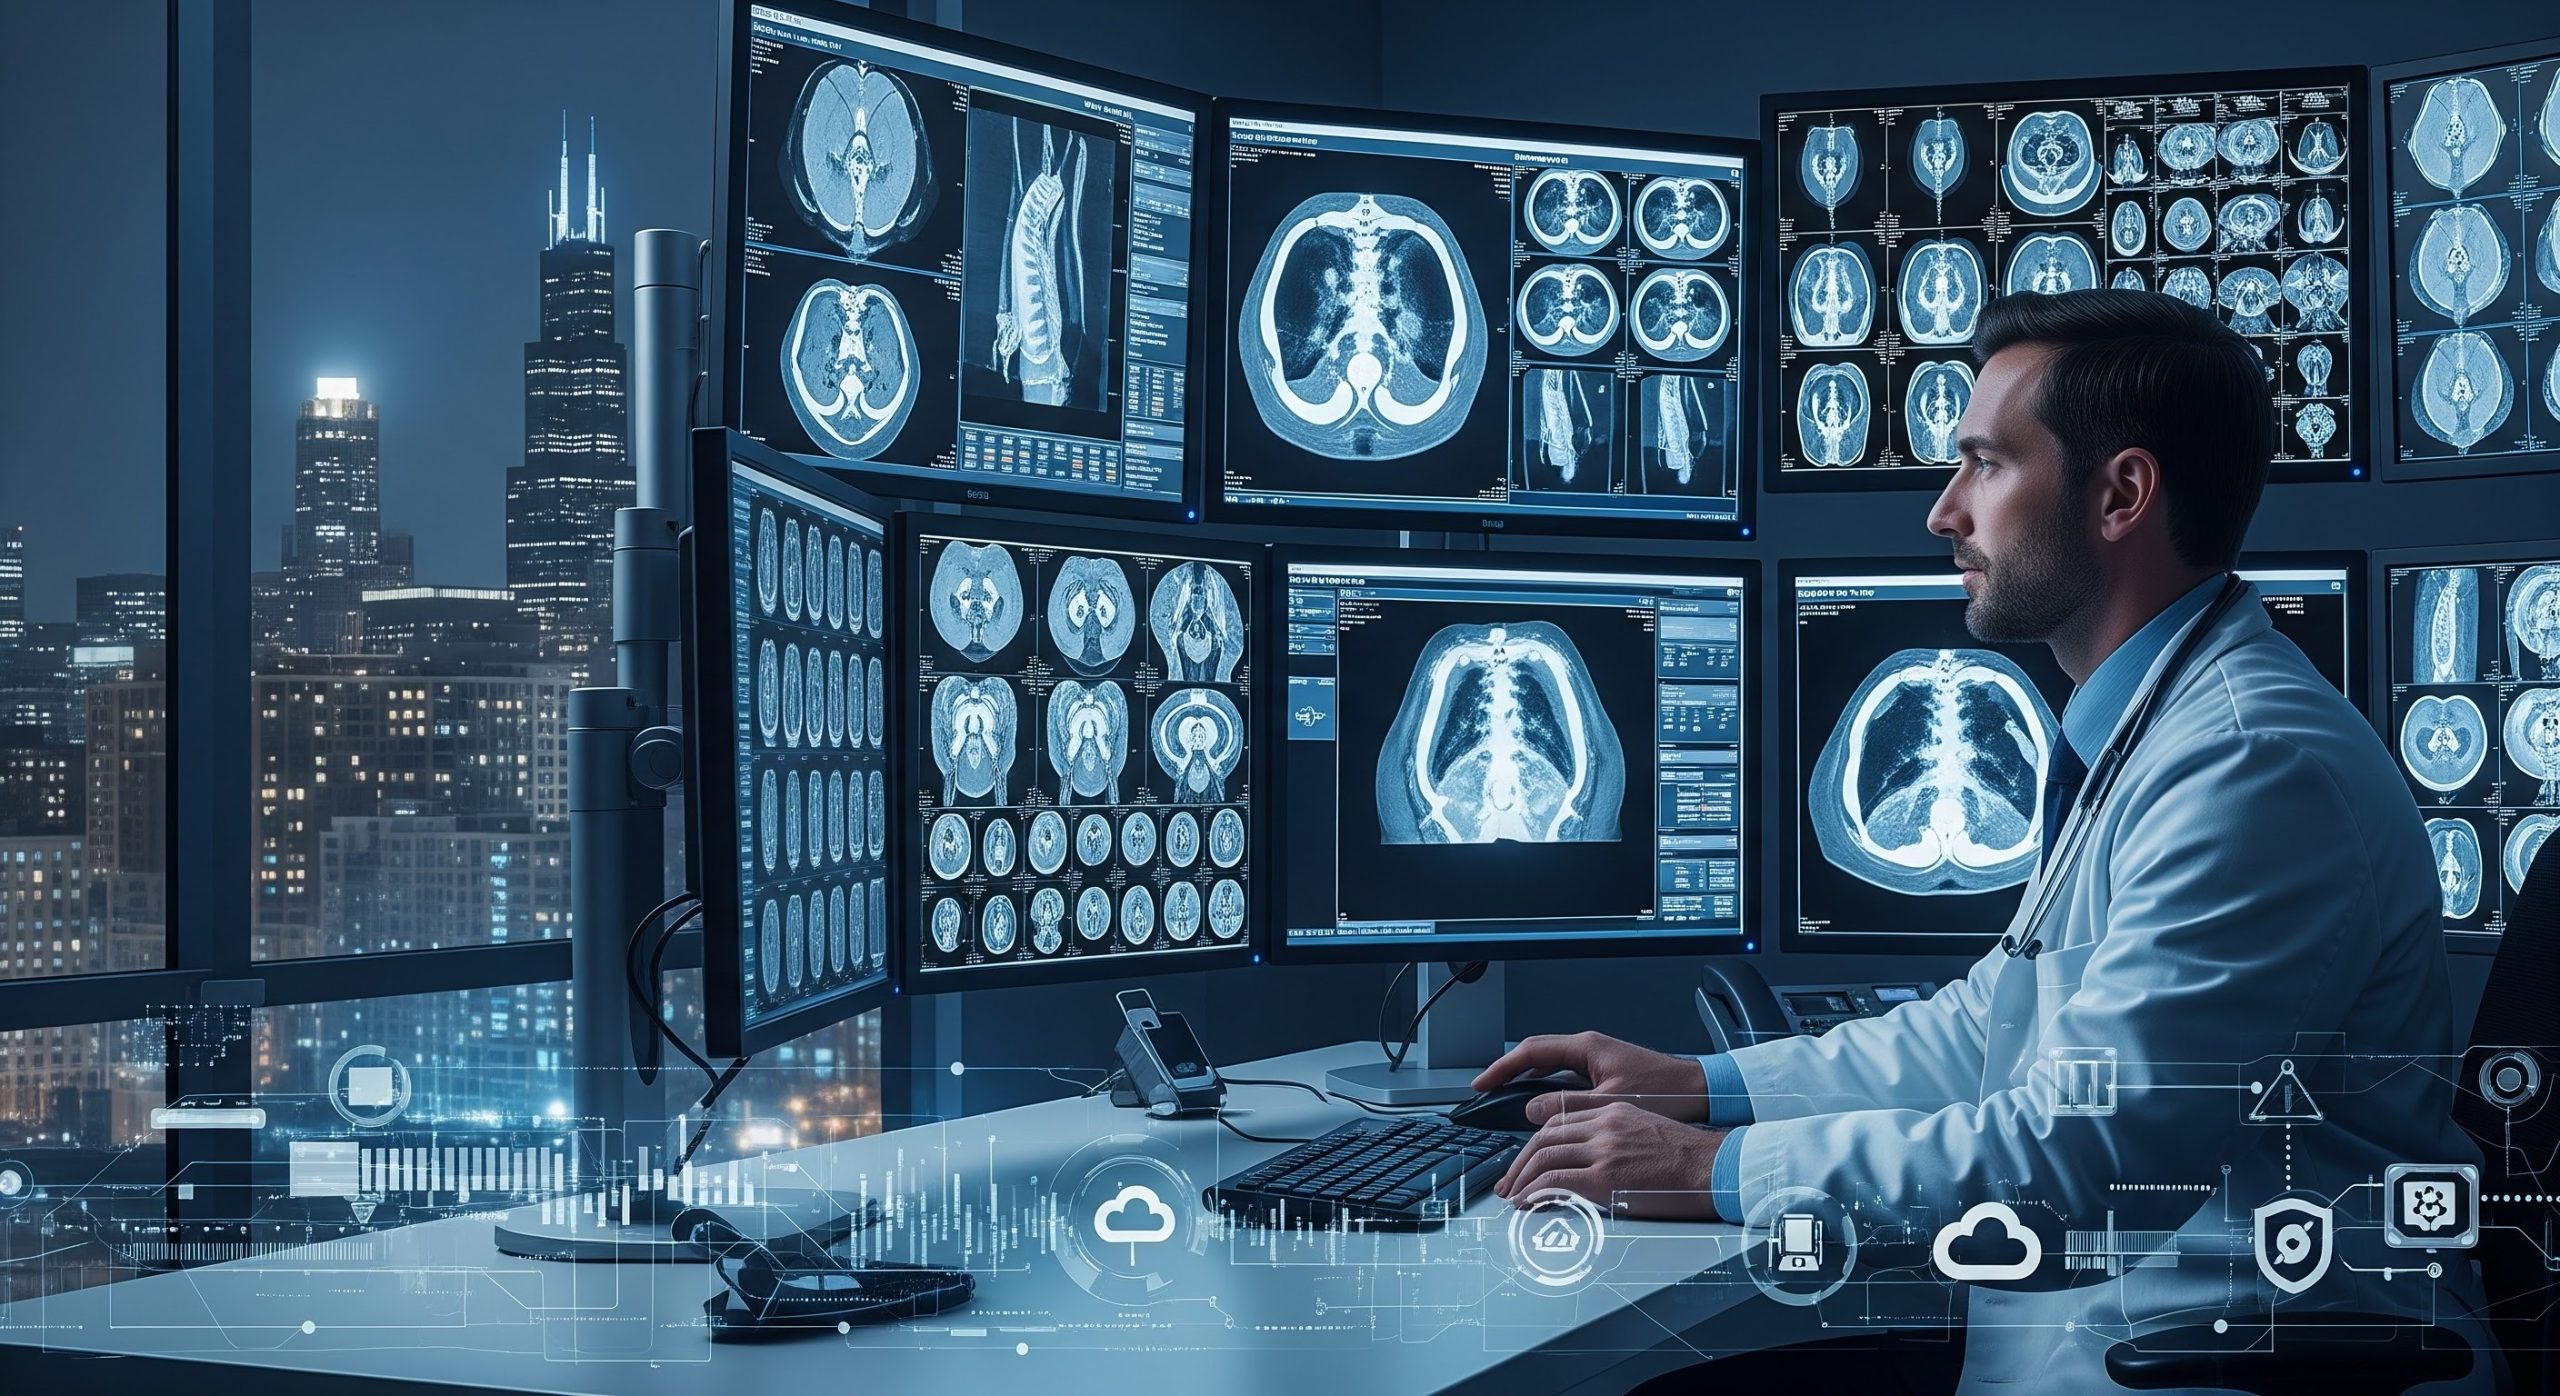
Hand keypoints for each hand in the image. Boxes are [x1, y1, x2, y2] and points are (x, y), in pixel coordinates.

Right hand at [1472, 1031, 1709, 1126]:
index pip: (1531, 1052)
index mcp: (1588, 1047)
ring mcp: (1598, 1059)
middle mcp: (1591, 1048)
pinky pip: (1566, 1074)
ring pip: (1551, 1065)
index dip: (1502, 1068)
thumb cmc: (1666, 1092)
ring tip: (1506, 1098)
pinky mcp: (1607, 1072)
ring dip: (1528, 1079)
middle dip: (1509, 1072)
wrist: (1701, 1091)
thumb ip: (1569, 1106)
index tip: (1482, 1083)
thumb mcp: (1611, 1103)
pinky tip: (1542, 1105)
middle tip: (1486, 1090)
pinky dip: (1548, 1086)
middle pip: (1537, 1055)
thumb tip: (1532, 1110)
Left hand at [1492, 1101, 1726, 1220]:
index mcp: (1613, 1110)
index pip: (1558, 1120)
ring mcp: (1604, 1150)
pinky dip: (1536, 1193)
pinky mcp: (1606, 1177)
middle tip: (1508, 1182)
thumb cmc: (1688, 1156)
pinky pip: (1557, 1182)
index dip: (1534, 1142)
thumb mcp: (1645, 1128)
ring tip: (1514, 1198)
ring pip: (1544, 1158)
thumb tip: (1586, 1156)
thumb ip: (1612, 1133)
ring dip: (1522, 1180)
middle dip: (1520, 1162)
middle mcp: (1604, 1125)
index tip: (1525, 1160)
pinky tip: (1529, 1203)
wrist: (1714, 1167)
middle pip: (1544, 1138)